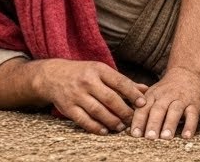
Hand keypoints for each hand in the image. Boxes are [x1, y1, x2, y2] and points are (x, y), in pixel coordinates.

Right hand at [32, 59, 146, 134]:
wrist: (53, 76)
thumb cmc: (83, 74)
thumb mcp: (101, 71)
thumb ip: (123, 82)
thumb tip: (146, 89)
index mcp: (98, 69)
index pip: (119, 81)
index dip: (133, 93)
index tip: (143, 103)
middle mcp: (87, 81)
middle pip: (110, 99)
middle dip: (124, 111)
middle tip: (133, 120)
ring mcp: (76, 95)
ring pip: (98, 111)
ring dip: (112, 121)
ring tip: (121, 127)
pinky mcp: (68, 107)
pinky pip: (84, 120)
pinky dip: (96, 127)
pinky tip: (105, 131)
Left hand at [130, 66, 199, 139]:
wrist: (187, 72)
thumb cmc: (166, 90)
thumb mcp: (152, 93)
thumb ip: (141, 106)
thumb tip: (124, 123)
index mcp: (152, 95)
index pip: (143, 108)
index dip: (138, 121)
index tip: (135, 134)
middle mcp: (165, 97)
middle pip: (158, 110)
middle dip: (153, 124)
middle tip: (150, 138)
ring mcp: (180, 100)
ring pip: (174, 111)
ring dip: (170, 124)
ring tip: (166, 138)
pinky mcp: (194, 104)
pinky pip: (192, 115)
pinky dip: (190, 125)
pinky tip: (186, 136)